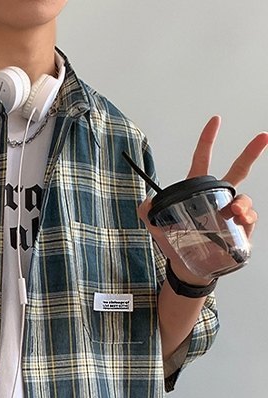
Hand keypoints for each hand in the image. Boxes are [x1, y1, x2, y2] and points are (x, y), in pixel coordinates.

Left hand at [138, 116, 267, 281]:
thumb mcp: (156, 225)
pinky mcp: (240, 230)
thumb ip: (147, 210)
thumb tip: (147, 200)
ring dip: (242, 203)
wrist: (187, 269)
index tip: (215, 121)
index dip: (208, 140)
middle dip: (251, 153)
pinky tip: (240, 221)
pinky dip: (247, 218)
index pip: (203, 160)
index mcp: (198, 191)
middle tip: (262, 137)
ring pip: (243, 199)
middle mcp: (218, 199)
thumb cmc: (175, 244)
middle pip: (237, 170)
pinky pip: (250, 219)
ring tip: (234, 212)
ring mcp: (231, 214)